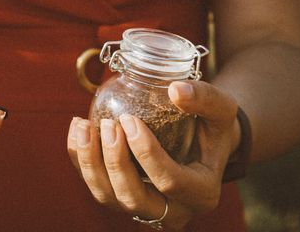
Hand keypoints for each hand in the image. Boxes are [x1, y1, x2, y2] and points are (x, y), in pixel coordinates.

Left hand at [67, 81, 238, 229]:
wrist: (203, 142)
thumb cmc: (212, 125)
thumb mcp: (221, 109)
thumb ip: (206, 98)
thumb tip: (175, 89)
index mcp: (201, 193)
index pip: (169, 181)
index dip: (146, 153)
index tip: (129, 119)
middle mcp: (172, 211)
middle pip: (133, 198)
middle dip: (114, 161)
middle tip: (107, 124)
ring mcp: (144, 208)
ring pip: (107, 198)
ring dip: (89, 163)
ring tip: (84, 125)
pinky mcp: (122, 198)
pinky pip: (95, 185)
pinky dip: (80, 160)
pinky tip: (78, 129)